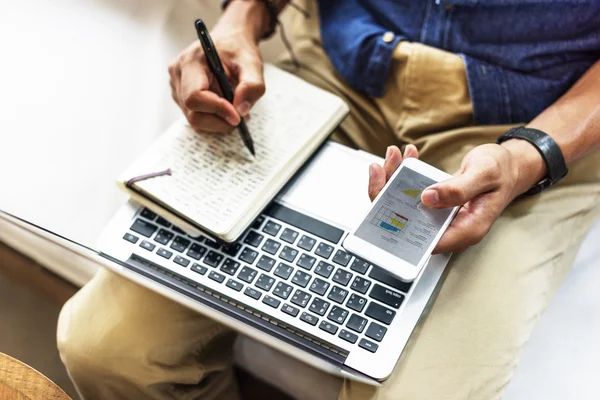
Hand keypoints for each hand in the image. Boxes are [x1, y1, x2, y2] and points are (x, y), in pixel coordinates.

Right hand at [168, 2, 266, 132]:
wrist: (230, 39)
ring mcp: (176, 86)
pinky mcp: (180, 95)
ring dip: (218, 120)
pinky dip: (213, 118)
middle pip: (193, 113)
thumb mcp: (252, 64)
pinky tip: (225, 107)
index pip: (195, 97)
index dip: (217, 110)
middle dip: (219, 120)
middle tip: (240, 117)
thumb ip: (252, 86)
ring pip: (194, 118)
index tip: (238, 116)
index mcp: (191, 61)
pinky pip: (195, 116)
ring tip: (235, 108)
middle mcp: (178, 73)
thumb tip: (241, 110)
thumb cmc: (238, 49)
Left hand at [368, 142, 544, 252]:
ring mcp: (442, 217)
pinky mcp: (436, 205)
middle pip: (408, 223)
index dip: (398, 223)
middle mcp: (450, 228)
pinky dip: (404, 176)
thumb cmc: (502, 171)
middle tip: (382, 167)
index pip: (423, 239)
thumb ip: (458, 189)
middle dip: (388, 194)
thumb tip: (428, 198)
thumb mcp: (484, 174)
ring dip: (394, 181)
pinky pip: (412, 196)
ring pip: (406, 207)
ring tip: (393, 155)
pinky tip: (405, 157)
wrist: (510, 165)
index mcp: (465, 230)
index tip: (384, 196)